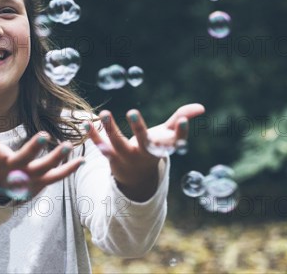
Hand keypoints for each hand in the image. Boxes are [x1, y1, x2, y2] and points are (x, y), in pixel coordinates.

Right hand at [0, 112, 83, 198]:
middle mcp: (12, 171)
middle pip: (23, 160)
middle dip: (33, 148)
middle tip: (44, 135)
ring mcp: (28, 178)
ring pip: (44, 169)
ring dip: (56, 158)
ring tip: (67, 146)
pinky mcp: (40, 183)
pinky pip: (57, 177)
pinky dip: (69, 169)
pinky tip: (81, 159)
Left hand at [85, 104, 204, 201]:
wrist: (136, 179)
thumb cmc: (154, 148)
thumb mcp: (167, 136)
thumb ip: (180, 120)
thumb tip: (201, 107)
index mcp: (161, 148)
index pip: (174, 141)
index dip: (181, 132)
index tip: (183, 121)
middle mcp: (145, 154)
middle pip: (143, 142)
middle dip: (138, 128)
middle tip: (133, 111)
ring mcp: (127, 157)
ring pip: (118, 143)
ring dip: (110, 129)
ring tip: (105, 113)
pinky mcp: (111, 157)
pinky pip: (100, 145)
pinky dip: (92, 134)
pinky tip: (85, 121)